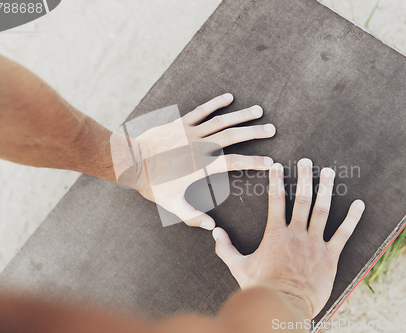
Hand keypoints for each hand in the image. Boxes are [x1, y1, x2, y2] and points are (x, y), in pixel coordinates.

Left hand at [113, 93, 275, 228]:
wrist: (132, 162)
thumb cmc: (153, 184)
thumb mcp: (172, 205)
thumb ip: (193, 216)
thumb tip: (212, 227)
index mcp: (203, 165)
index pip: (235, 163)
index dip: (254, 162)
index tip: (270, 163)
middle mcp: (201, 146)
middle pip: (234, 137)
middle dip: (255, 133)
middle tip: (272, 130)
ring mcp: (192, 132)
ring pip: (222, 121)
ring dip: (241, 116)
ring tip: (259, 111)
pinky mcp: (182, 123)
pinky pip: (202, 110)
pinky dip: (216, 103)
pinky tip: (228, 97)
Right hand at [212, 159, 364, 317]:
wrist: (283, 306)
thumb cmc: (261, 287)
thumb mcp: (238, 267)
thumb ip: (225, 248)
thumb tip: (214, 232)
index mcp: (276, 234)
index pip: (275, 200)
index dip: (276, 180)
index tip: (277, 165)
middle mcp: (296, 234)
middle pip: (302, 199)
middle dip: (305, 177)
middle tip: (307, 161)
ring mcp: (315, 244)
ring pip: (322, 211)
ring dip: (326, 190)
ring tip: (330, 172)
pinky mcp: (330, 257)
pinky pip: (344, 234)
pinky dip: (352, 218)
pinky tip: (359, 204)